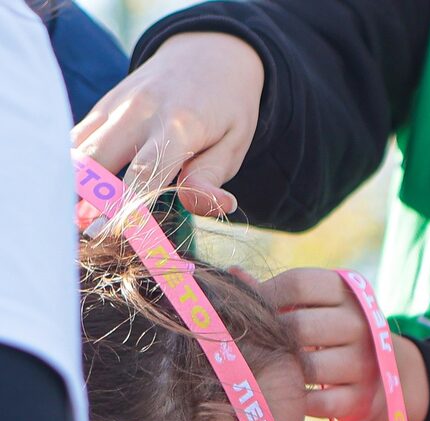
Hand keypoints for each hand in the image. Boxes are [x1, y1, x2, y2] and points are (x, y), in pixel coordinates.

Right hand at [71, 32, 263, 216]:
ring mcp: (116, 105)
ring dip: (73, 183)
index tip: (112, 233)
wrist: (209, 54)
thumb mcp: (234, 144)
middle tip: (80, 231)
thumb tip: (213, 206)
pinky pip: (79, 137)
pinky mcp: (103, 106)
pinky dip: (73, 165)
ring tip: (71, 217)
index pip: (145, 173)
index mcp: (179, 125)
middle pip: (100, 159)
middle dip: (87, 197)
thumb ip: (212, 176)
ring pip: (81, 148)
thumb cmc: (227, 108)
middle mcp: (140, 112)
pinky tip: (74, 191)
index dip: (126, 206)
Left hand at [262, 269, 429, 420]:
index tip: (250, 307)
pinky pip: (317, 402)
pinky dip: (298, 400)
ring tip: (270, 368)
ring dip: (284, 371)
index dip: (266, 293)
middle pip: (300, 326)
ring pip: (309, 368)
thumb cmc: (329, 332)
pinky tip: (289, 392)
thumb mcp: (313, 305)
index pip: (299, 283)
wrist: (378, 374)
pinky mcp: (360, 398)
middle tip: (255, 343)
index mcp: (348, 293)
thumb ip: (276, 292)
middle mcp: (362, 325)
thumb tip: (233, 274)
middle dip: (272, 336)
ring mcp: (365, 364)